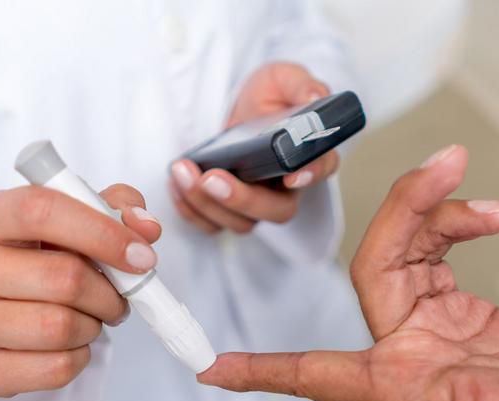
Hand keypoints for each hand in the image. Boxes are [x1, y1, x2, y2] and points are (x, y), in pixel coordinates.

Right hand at [0, 184, 161, 396]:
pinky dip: (80, 357)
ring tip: (89, 318)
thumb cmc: (32, 258)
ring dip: (93, 325)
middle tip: (117, 297)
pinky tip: (69, 344)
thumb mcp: (67, 220)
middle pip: (61, 278)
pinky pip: (55, 368)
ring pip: (60, 327)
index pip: (41, 211)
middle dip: (108, 292)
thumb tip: (146, 228)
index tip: (142, 256)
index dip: (102, 233)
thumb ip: (112, 209)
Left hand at [170, 62, 339, 233]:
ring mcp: (259, 203)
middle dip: (242, 199)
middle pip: (276, 210)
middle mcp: (288, 188)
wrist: (238, 108)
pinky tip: (176, 184)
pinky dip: (192, 210)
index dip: (310, 175)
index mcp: (310, 154)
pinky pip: (213, 224)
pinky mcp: (230, 210)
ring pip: (242, 223)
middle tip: (212, 178)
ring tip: (183, 171)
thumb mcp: (283, 79)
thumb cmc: (268, 96)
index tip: (292, 176)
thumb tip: (313, 95)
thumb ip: (300, 84)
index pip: (321, 168)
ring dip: (208, 203)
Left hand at [200, 146, 498, 400]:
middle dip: (402, 214)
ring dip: (428, 208)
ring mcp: (437, 331)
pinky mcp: (467, 311)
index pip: (315, 378)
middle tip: (448, 167)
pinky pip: (435, 250)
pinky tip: (490, 214)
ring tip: (469, 178)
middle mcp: (411, 358)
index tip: (209, 368)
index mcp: (406, 393)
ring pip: (401, 250)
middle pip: (371, 270)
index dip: (262, 374)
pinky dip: (454, 221)